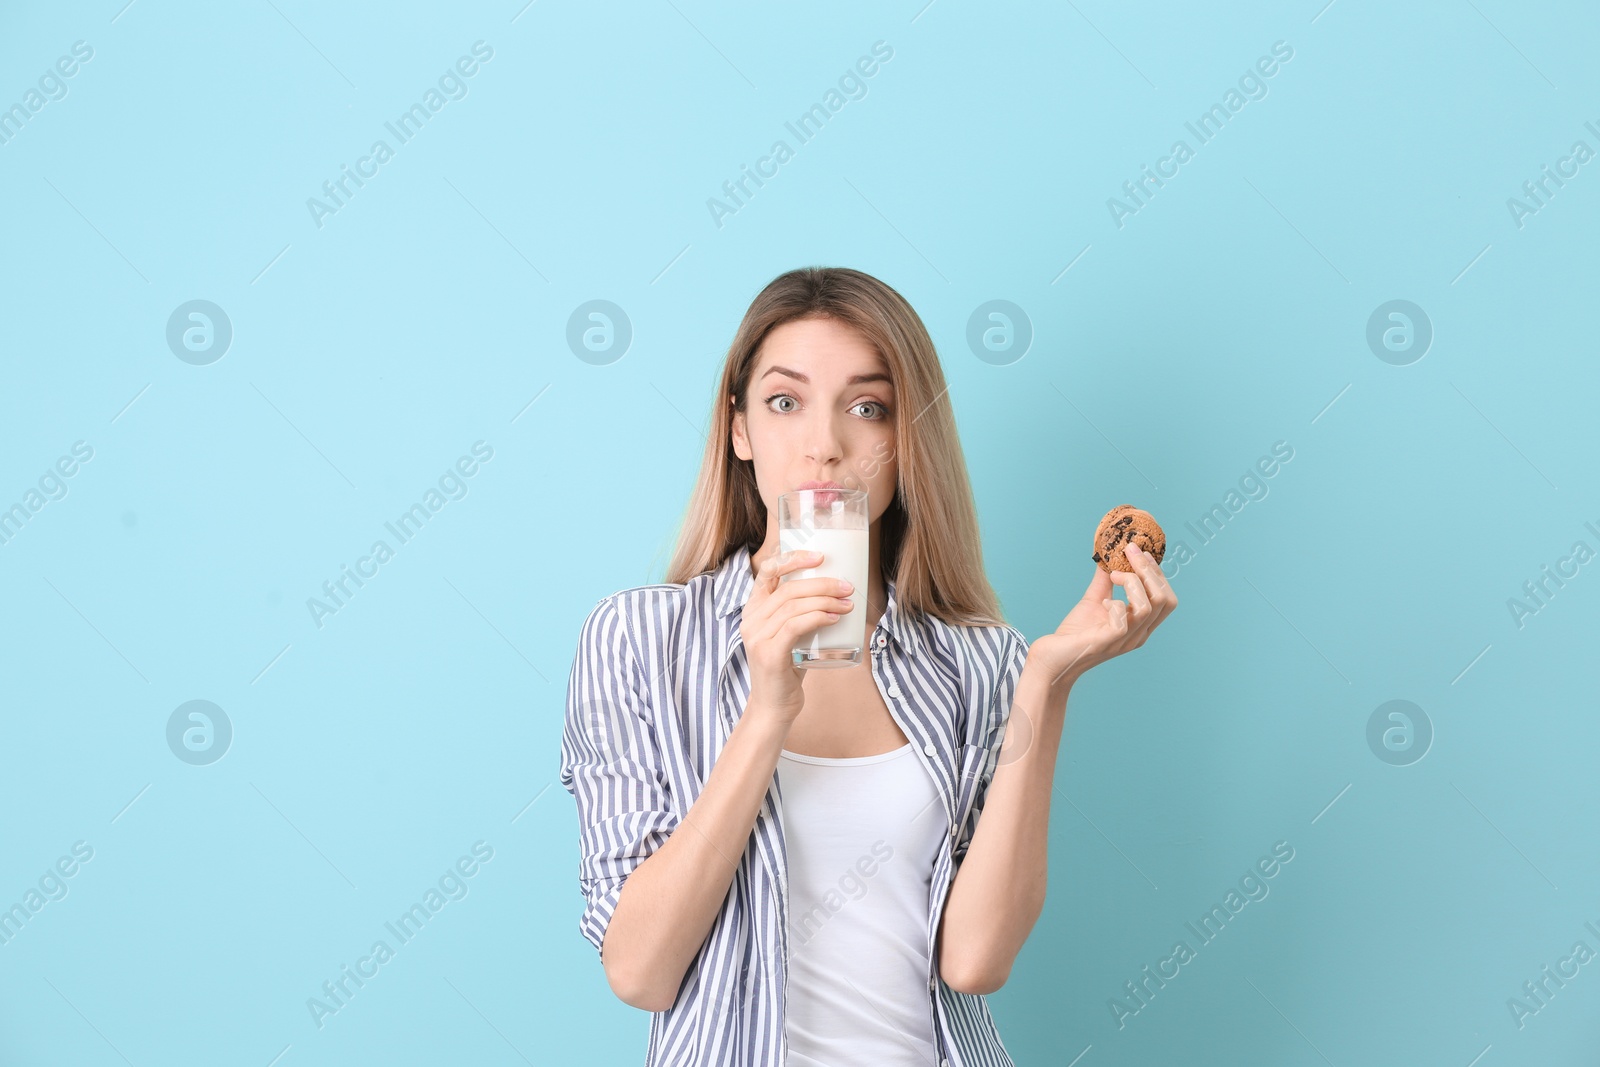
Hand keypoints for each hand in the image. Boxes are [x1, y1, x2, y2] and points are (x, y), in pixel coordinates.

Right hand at [741, 549, 855, 723]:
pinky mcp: (769, 654)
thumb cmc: (788, 668)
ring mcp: (757, 637)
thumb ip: (800, 613)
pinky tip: (835, 618)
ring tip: (847, 604)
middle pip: (788, 588)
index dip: (792, 558)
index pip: (767, 571)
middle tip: (846, 587)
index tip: (820, 556)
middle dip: (822, 583)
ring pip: (793, 606)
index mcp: (754, 609)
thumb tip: (837, 591)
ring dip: (825, 601)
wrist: (774, 706)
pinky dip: (818, 618)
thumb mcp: (790, 634)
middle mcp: (751, 619)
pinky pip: (795, 626)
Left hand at [1029, 542, 1178, 688]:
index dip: (1158, 573)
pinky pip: (1123, 619)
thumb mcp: (1095, 600)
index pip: (1167, 598)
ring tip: (1113, 576)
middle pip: (1164, 599)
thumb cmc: (1075, 633)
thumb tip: (1109, 554)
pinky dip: (1115, 603)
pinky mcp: (1107, 642)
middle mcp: (1139, 634)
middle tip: (1129, 552)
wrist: (1053, 658)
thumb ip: (1105, 580)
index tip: (1140, 552)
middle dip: (1148, 570)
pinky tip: (1103, 603)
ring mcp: (1125, 640)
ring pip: (1147, 606)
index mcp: (1141, 625)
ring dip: (1132, 582)